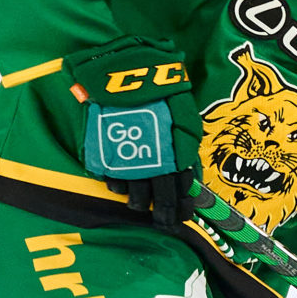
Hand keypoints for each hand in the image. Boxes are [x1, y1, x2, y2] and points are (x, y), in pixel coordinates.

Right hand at [67, 37, 195, 225]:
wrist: (129, 72)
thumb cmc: (162, 92)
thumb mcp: (184, 118)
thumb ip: (185, 148)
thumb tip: (190, 175)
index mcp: (177, 154)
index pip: (183, 189)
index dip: (184, 206)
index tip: (185, 215)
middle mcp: (154, 162)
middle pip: (161, 198)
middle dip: (164, 214)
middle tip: (164, 224)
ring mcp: (129, 161)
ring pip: (135, 194)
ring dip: (139, 203)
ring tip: (140, 206)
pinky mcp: (106, 156)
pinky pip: (111, 178)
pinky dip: (116, 185)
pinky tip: (119, 187)